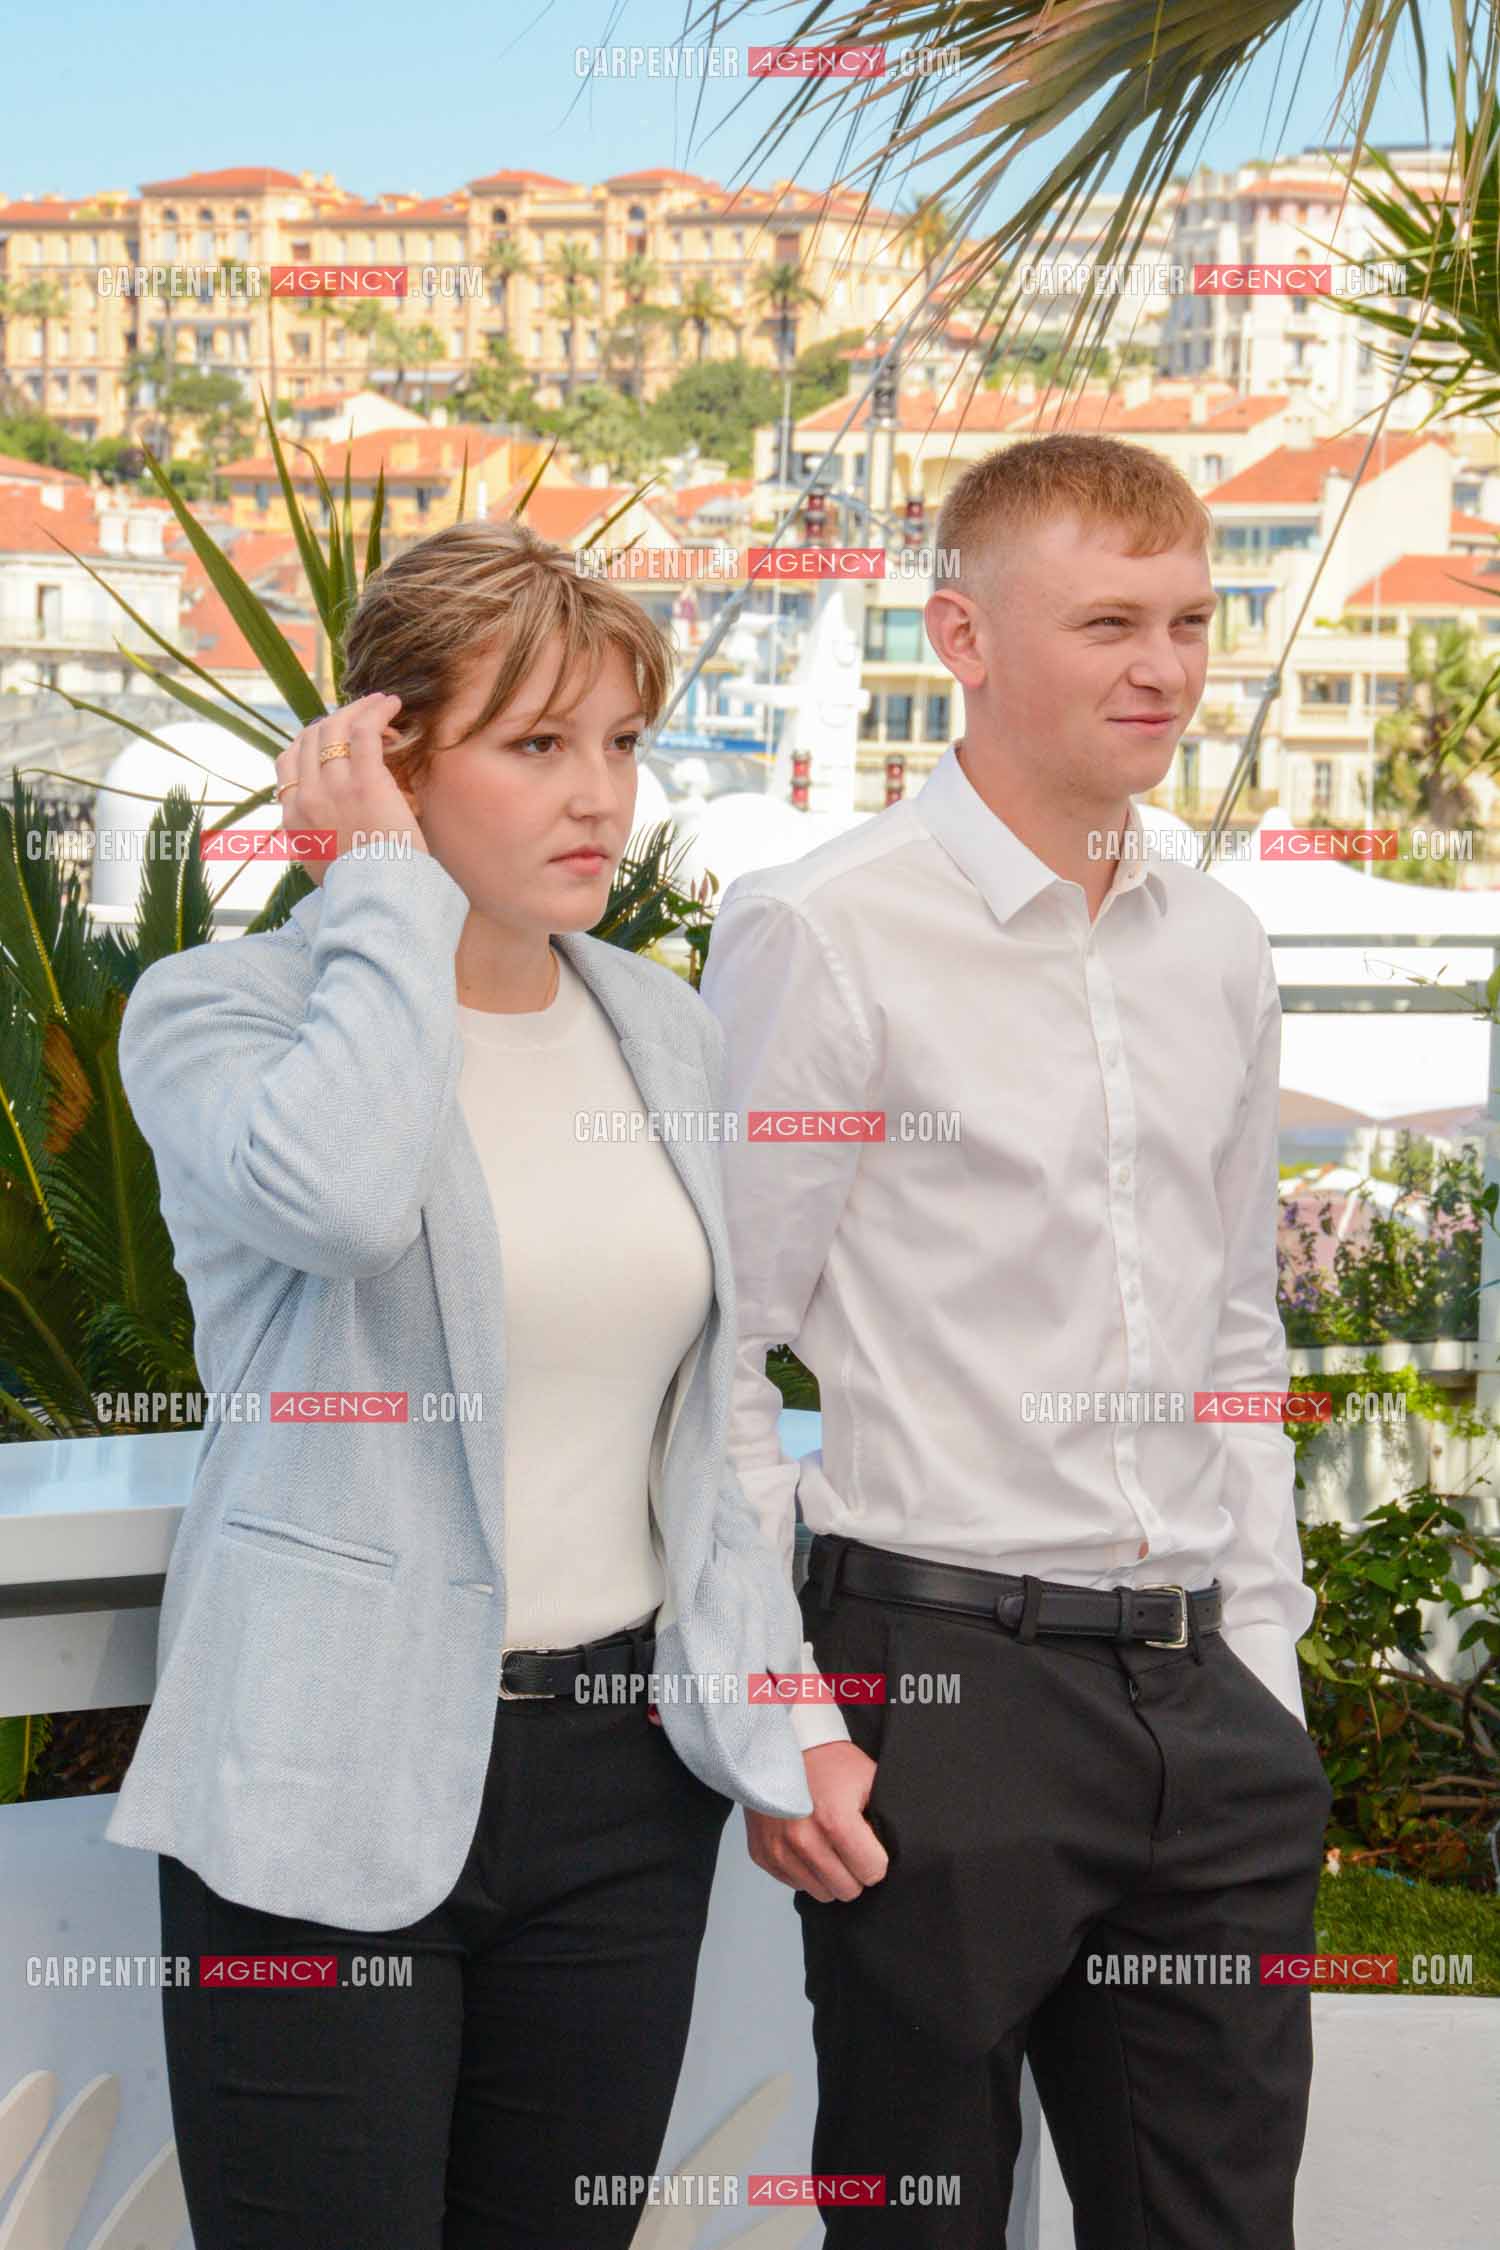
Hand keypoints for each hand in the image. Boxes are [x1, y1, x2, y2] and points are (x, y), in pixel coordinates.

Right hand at [276, 693, 428, 886]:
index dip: (308, 742)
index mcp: (293, 818)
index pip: (286, 761)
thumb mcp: (321, 870)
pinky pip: (364, 731)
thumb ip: (313, 843)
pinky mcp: (365, 782)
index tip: (332, 738)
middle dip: (335, 721)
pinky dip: (376, 711)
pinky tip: (391, 704)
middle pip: (310, 738)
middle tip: (361, 718)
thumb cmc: (360, 890)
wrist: (376, 903)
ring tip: (381, 703)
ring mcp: (333, 788)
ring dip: (358, 709)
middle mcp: (306, 797)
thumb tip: (315, 836)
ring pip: (335, 728)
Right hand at [745, 1740, 889, 1901]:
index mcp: (835, 1822)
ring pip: (820, 1893)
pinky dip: (804, 1870)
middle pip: (847, 1890)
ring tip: (827, 1844)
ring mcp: (779, 1849)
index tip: (870, 1844)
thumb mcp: (869, 1779)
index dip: (877, 1859)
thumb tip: (901, 1849)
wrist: (784, 1744)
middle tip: (849, 1845)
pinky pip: (794, 1883)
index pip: (872, 1873)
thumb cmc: (828, 1761)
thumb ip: (887, 1817)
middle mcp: (803, 1840)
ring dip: (829, 1875)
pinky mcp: (762, 1854)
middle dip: (854, 1871)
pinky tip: (805, 1844)